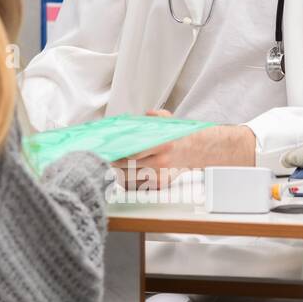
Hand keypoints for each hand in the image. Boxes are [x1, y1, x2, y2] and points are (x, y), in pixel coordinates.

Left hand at [111, 111, 256, 190]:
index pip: (133, 151)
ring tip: (106, 165)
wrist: (202, 151)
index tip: (105, 150)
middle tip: (100, 158)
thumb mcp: (168, 121)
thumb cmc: (183, 136)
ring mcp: (161, 175)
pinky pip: (139, 184)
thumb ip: (152, 117)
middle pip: (128, 166)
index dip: (117, 152)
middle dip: (113, 162)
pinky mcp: (161, 184)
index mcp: (162, 144)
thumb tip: (135, 119)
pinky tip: (119, 174)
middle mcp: (161, 162)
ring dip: (117, 172)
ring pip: (131, 177)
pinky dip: (127, 180)